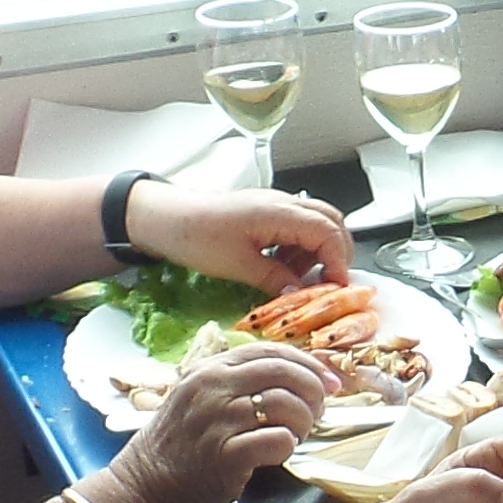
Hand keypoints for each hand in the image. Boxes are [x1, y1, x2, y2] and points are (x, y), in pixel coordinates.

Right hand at [95, 345, 341, 502]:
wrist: (143, 488)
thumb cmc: (180, 447)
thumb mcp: (200, 400)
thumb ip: (238, 384)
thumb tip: (297, 378)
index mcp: (209, 369)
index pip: (271, 352)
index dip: (307, 364)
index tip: (328, 382)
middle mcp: (212, 388)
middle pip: (284, 372)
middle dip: (313, 390)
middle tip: (319, 411)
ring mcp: (217, 420)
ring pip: (286, 404)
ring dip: (302, 421)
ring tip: (296, 435)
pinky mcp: (225, 455)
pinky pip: (276, 440)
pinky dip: (288, 445)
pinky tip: (280, 453)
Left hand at [136, 182, 350, 291]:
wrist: (163, 218)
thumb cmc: (196, 235)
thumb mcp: (238, 266)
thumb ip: (275, 280)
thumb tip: (301, 297)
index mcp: (280, 212)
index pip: (328, 232)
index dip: (339, 262)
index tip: (339, 289)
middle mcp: (283, 204)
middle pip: (331, 223)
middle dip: (336, 255)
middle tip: (329, 286)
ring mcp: (274, 208)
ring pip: (315, 226)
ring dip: (316, 255)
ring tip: (298, 282)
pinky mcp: (264, 216)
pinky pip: (295, 230)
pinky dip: (298, 252)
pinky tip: (282, 272)